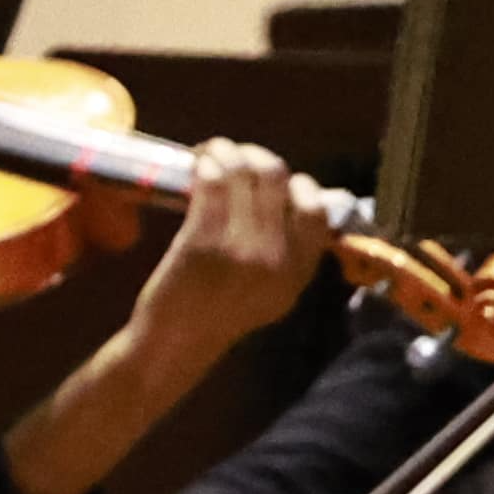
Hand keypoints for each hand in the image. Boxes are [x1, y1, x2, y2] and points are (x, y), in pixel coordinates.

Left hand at [120, 143, 336, 364]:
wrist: (176, 343)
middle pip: (277, 176)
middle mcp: (276, 259)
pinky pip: (212, 181)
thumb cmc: (220, 313)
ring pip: (244, 170)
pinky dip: (206, 163)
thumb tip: (292, 195)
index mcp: (298, 272)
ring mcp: (241, 249)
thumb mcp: (273, 292)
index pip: (317, 209)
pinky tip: (198, 165)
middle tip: (235, 157)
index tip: (274, 182)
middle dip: (255, 155)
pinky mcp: (203, 241)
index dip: (297, 184)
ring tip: (212, 154)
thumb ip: (289, 252)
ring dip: (225, 150)